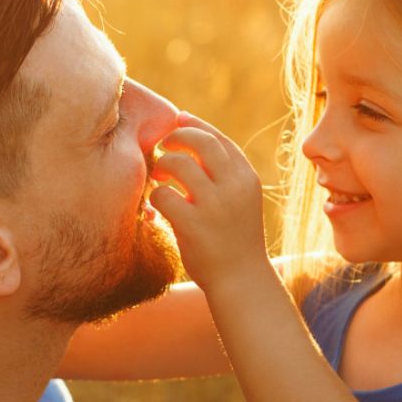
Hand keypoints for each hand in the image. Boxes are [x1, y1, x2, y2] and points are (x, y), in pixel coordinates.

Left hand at [150, 112, 270, 290]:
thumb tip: (189, 139)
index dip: (195, 125)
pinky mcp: (194, 225)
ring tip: (159, 178)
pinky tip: (157, 205)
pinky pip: (163, 195)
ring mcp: (215, 205)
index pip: (218, 138)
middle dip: (176, 137)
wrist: (241, 280)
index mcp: (246, 177)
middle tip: (164, 147)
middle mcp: (234, 186)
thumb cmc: (233, 238)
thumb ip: (221, 174)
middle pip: (200, 141)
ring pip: (178, 163)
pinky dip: (156, 196)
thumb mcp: (238, 200)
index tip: (177, 120)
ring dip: (162, 166)